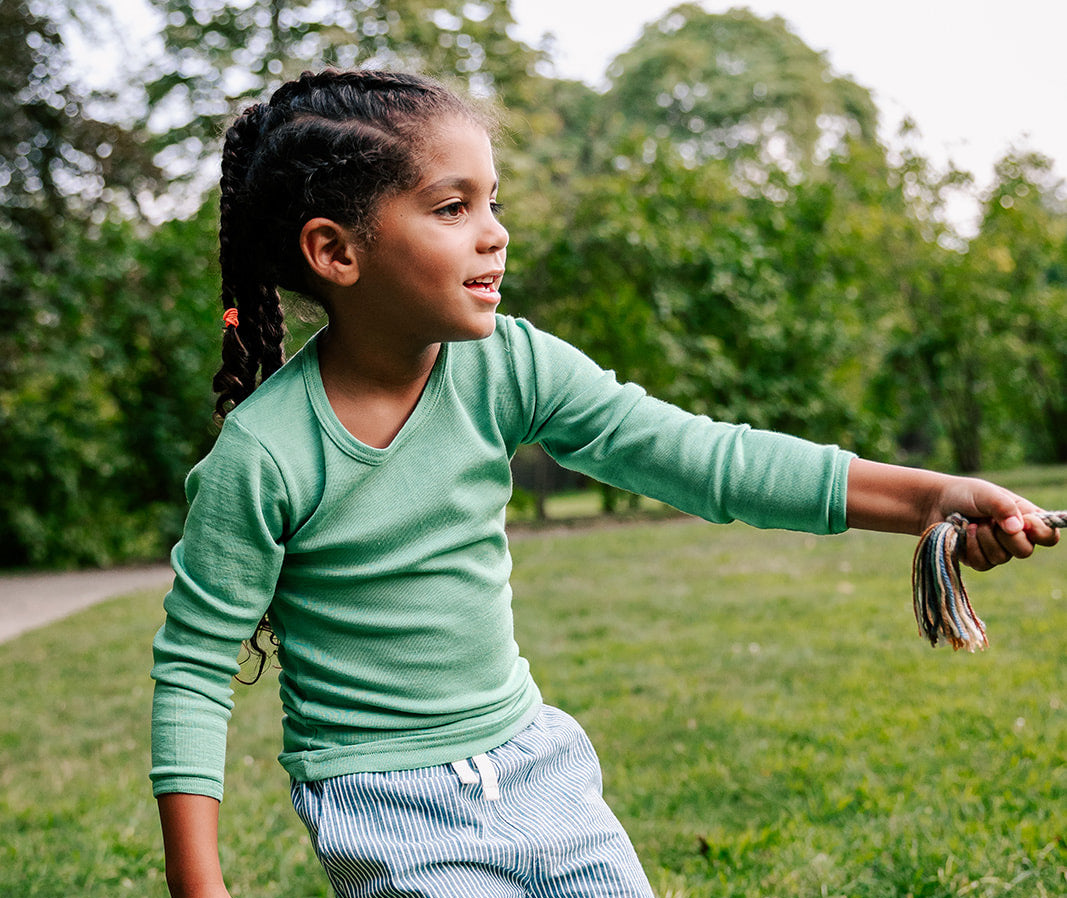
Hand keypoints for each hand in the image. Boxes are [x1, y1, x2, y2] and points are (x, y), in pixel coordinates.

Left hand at [931, 477, 1059, 570]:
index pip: (1048, 535)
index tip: (1025, 522)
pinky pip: (982, 564)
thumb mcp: (985, 493)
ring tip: (972, 523)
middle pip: (1025, 551)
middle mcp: (1014, 536)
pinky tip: (963, 534)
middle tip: (988, 521)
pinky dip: (971, 547)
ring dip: (983, 538)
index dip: (1041, 532)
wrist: (935, 504)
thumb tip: (1017, 528)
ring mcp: (996, 549)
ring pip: (1002, 558)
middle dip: (1005, 536)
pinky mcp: (978, 559)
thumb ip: (1003, 507)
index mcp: (1025, 518)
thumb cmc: (964, 494)